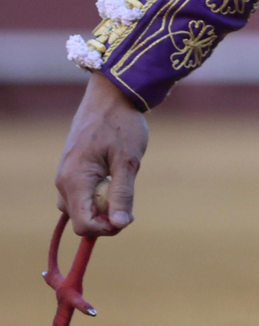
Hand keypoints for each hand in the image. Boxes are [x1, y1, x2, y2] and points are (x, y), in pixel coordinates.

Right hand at [55, 73, 147, 235]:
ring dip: (100, 206)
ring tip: (120, 184)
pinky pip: (80, 194)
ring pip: (79, 207)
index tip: (128, 216)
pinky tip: (112, 178)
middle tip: (127, 200)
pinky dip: (97, 194)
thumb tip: (120, 224)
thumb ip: (123, 194)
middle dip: (104, 219)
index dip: (106, 229)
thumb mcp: (128, 161)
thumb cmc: (122, 125)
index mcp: (75, 181)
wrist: (111, 97)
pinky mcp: (71, 169)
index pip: (83, 225)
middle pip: (80, 219)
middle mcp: (63, 181)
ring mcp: (65, 175)